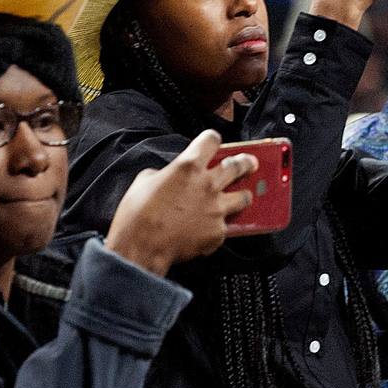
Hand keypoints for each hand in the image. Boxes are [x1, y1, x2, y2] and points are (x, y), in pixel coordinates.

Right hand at [105, 130, 255, 276]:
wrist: (141, 247)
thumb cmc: (137, 215)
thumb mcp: (145, 181)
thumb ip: (166, 173)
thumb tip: (172, 177)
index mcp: (188, 166)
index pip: (210, 141)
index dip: (212, 140)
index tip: (213, 142)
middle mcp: (208, 184)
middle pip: (237, 166)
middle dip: (246, 163)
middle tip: (250, 163)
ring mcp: (216, 209)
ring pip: (243, 197)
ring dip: (242, 195)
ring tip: (242, 196)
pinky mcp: (218, 232)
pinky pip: (224, 226)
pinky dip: (217, 227)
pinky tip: (208, 230)